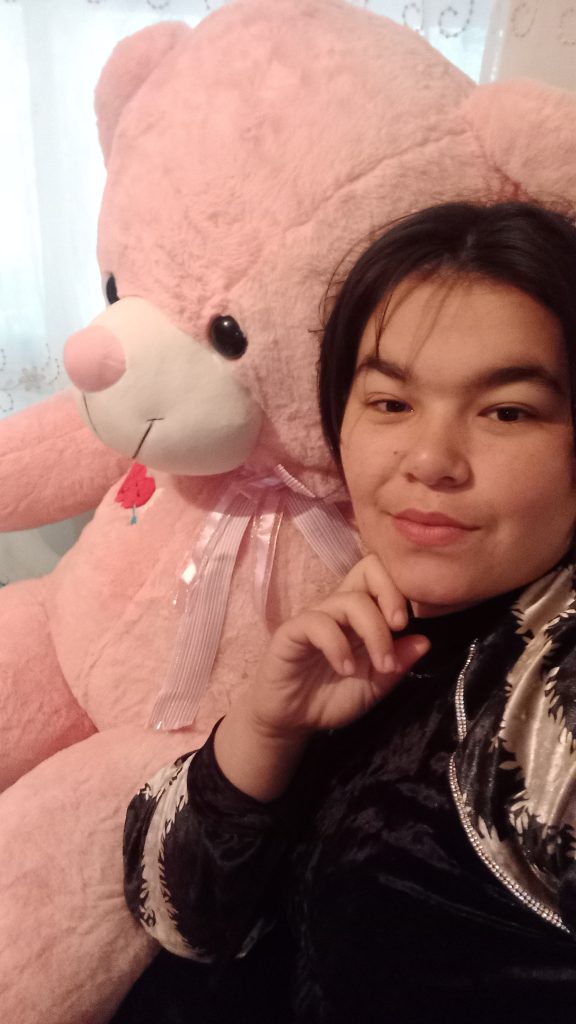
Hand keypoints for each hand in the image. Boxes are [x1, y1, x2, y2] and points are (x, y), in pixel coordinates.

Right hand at [244, 553, 429, 738]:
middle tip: (400, 628)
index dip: (400, 589)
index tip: (408, 625)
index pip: (380, 575)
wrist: (291, 721)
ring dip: (373, 633)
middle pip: (367, 569)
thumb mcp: (373, 686)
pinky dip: (338, 646)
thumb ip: (397, 664)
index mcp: (360, 614)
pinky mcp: (291, 632)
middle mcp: (338, 608)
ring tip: (381, 666)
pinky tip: (345, 669)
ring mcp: (315, 617)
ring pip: (349, 600)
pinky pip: (318, 624)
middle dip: (391, 595)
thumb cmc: (331, 697)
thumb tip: (425, 641)